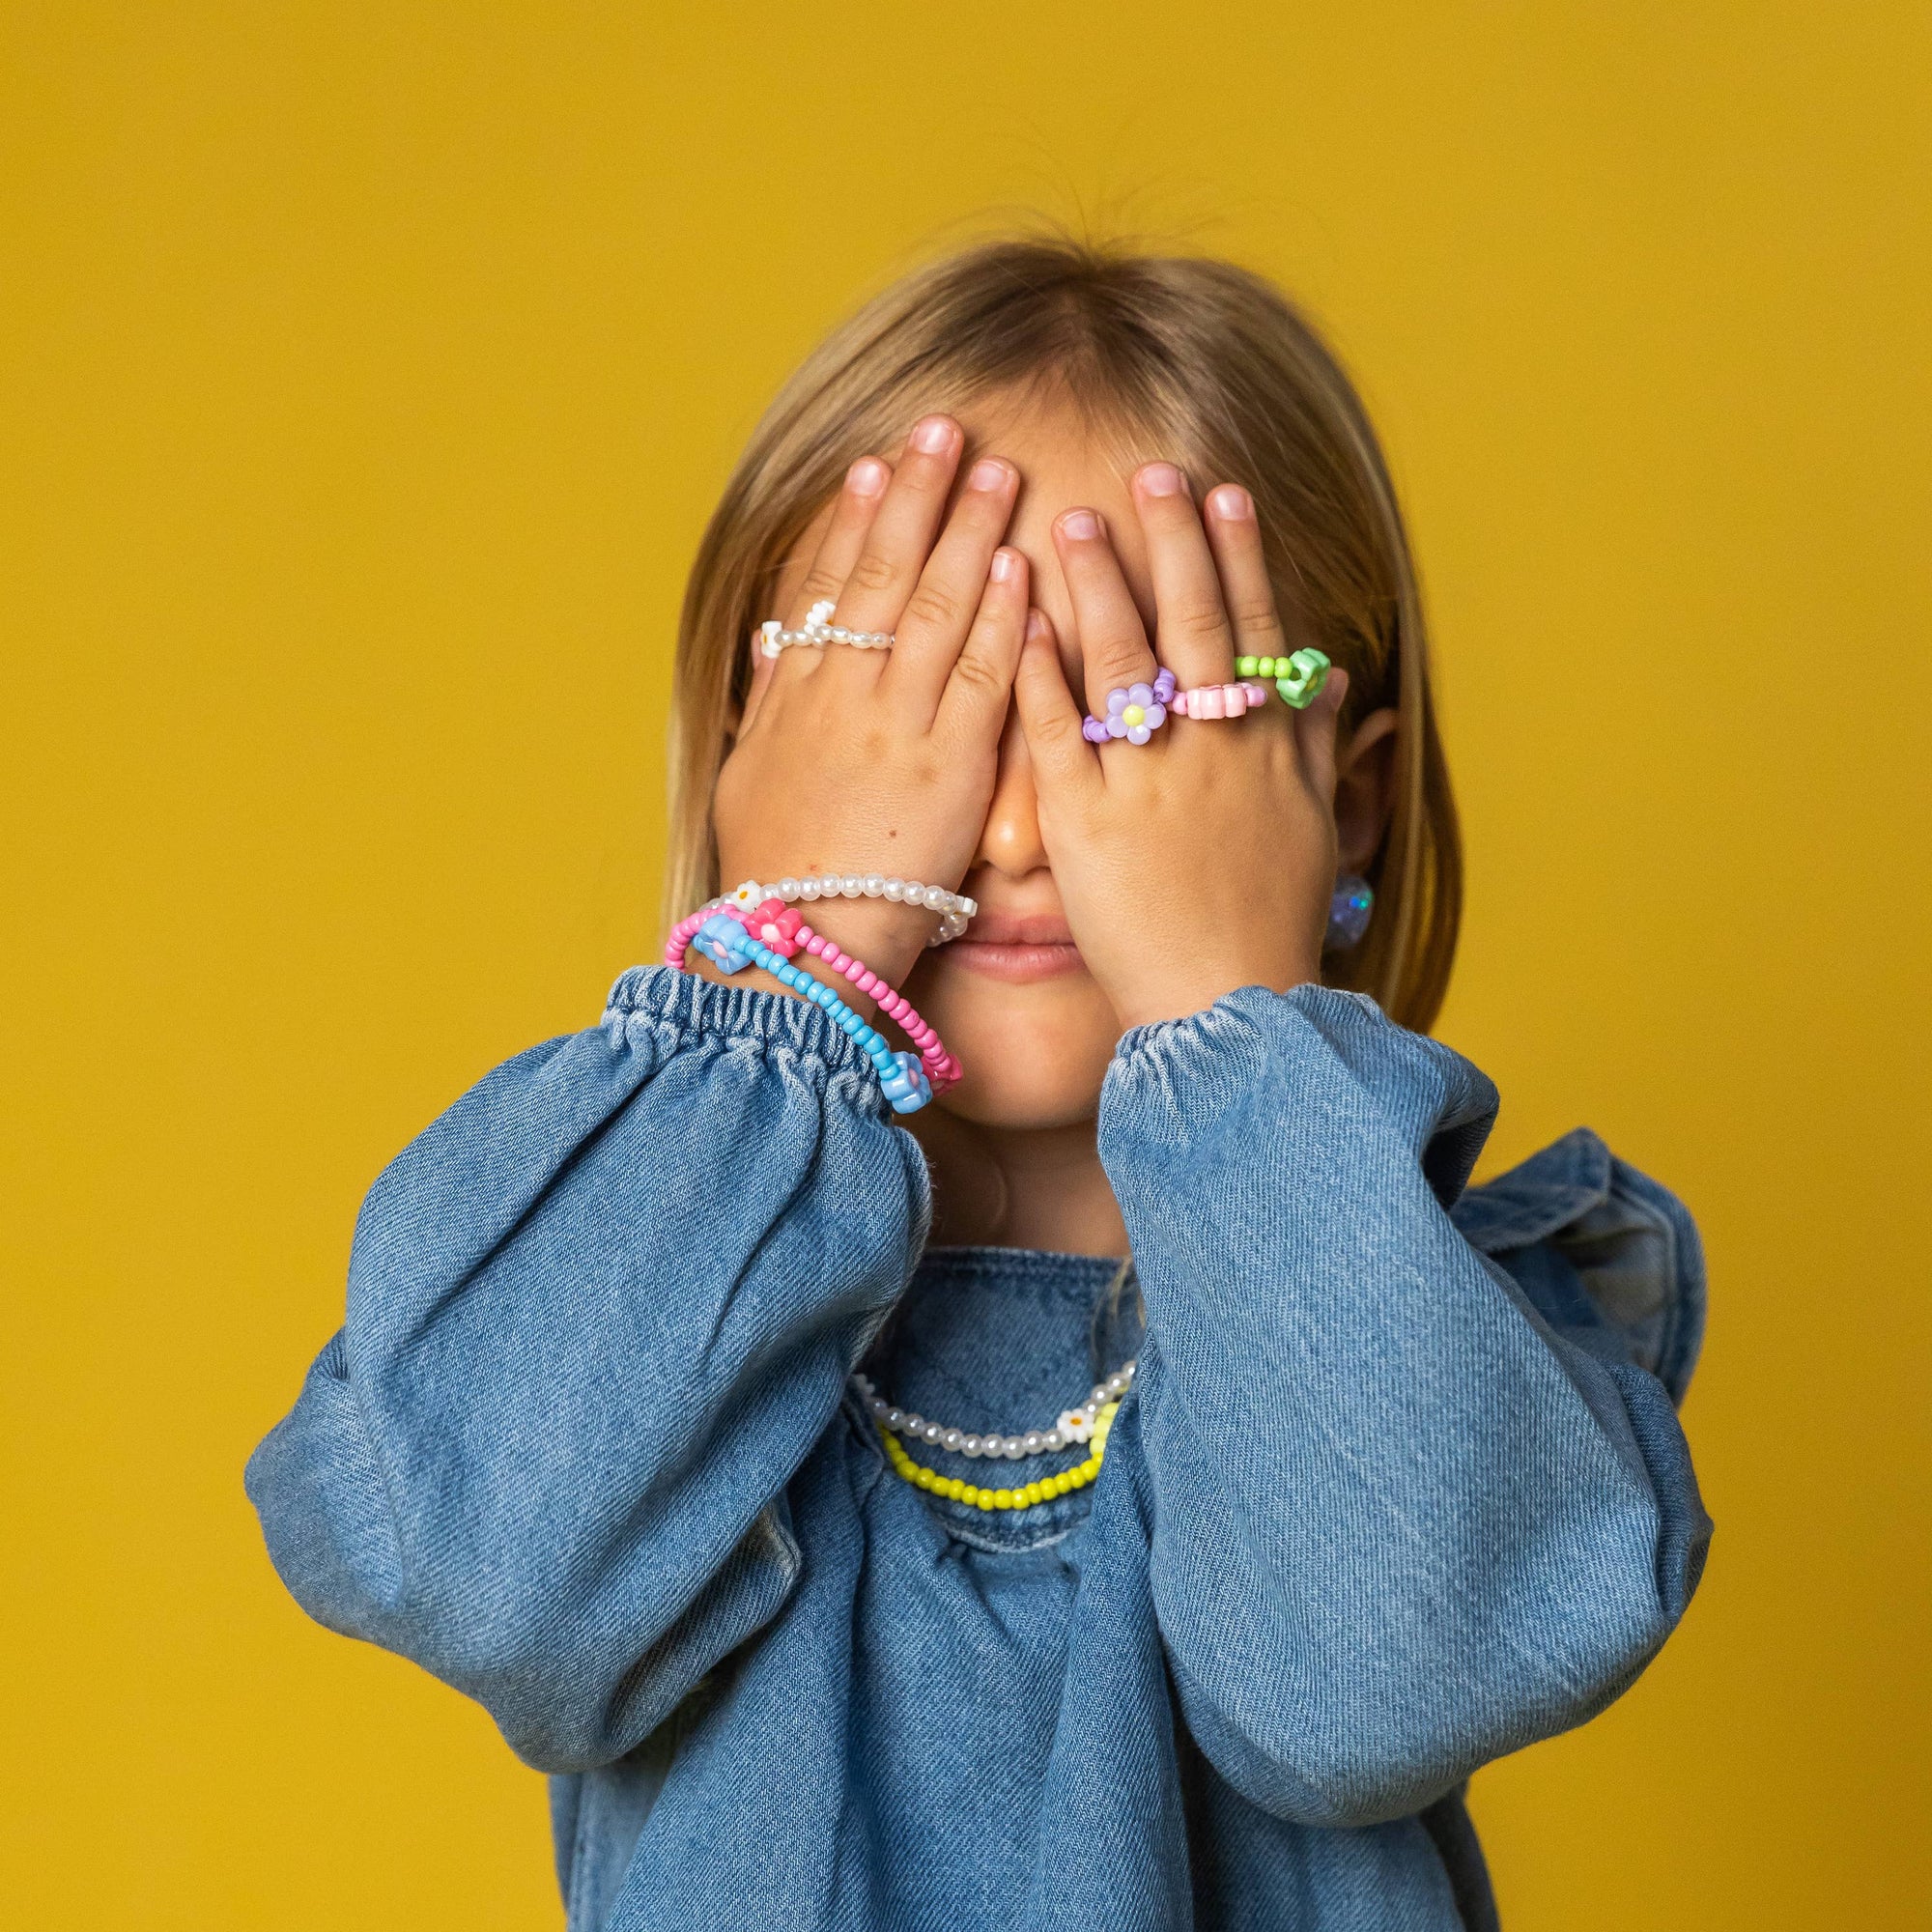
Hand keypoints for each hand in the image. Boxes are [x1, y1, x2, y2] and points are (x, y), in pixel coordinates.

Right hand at [711, 415, 1028, 1013]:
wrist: (797, 947)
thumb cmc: (772, 873)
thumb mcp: (747, 777)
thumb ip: (766, 705)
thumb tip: (772, 644)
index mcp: (796, 698)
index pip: (828, 587)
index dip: (853, 520)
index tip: (874, 464)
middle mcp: (844, 697)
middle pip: (883, 576)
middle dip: (918, 498)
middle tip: (947, 431)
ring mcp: (898, 727)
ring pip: (935, 610)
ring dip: (968, 535)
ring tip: (996, 472)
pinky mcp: (949, 768)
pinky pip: (980, 677)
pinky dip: (1000, 619)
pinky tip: (1020, 567)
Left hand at [1011, 466, 1349, 1031]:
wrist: (1229, 1012)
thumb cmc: (1271, 925)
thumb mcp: (1311, 827)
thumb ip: (1315, 743)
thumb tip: (1333, 674)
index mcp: (1265, 750)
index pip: (1254, 632)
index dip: (1239, 557)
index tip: (1225, 492)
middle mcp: (1212, 753)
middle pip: (1192, 627)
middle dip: (1172, 543)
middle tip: (1150, 471)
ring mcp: (1148, 785)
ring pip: (1122, 664)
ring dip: (1098, 585)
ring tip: (1069, 519)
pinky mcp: (1085, 825)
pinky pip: (1057, 735)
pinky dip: (1040, 674)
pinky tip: (1019, 619)